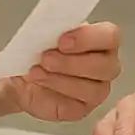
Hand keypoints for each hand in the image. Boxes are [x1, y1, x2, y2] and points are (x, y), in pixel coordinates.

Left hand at [6, 22, 121, 123]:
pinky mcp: (83, 108)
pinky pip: (77, 104)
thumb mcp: (45, 31)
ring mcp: (97, 89)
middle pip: (106, 66)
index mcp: (102, 39)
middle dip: (73, 62)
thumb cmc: (41, 49)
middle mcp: (106, 64)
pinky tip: (40, 80)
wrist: (24, 72)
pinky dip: (55, 89)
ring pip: (93, 88)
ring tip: (38, 70)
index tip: (62, 40)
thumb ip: (55, 27)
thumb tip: (53, 26)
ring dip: (61, 78)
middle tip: (47, 57)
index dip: (89, 38)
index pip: (111, 36)